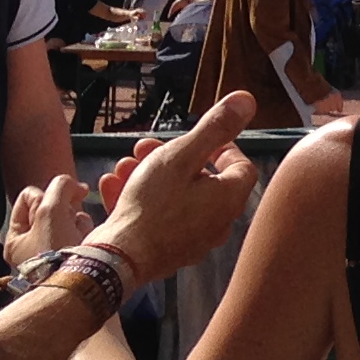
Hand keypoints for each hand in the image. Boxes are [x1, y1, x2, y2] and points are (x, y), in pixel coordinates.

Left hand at [5, 169, 95, 269]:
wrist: (80, 290)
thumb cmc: (58, 253)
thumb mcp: (51, 211)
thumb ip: (59, 187)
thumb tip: (71, 184)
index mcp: (15, 239)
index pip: (29, 196)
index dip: (47, 195)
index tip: (61, 205)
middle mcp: (32, 249)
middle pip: (52, 208)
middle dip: (66, 210)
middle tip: (71, 222)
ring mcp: (54, 255)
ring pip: (70, 221)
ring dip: (79, 223)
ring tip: (81, 238)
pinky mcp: (75, 261)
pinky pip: (83, 236)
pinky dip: (88, 236)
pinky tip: (89, 246)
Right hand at [85, 93, 258, 279]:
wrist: (120, 259)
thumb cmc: (153, 205)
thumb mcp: (180, 157)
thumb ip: (213, 128)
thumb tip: (246, 100)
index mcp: (228, 198)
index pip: (240, 166)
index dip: (219, 146)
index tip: (195, 137)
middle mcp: (217, 222)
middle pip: (201, 180)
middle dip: (170, 158)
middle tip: (144, 146)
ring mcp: (193, 240)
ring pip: (175, 198)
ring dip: (148, 176)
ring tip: (123, 164)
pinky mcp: (167, 251)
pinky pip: (158, 218)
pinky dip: (139, 200)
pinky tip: (112, 186)